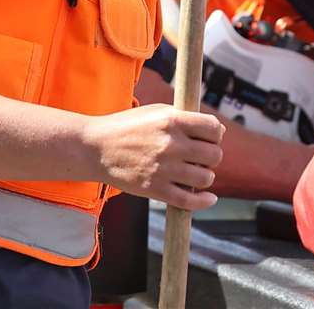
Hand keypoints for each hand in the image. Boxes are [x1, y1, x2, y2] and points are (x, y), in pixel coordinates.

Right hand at [85, 104, 224, 210]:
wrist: (95, 148)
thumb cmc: (127, 127)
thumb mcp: (156, 112)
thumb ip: (186, 118)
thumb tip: (218, 130)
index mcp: (171, 121)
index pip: (213, 128)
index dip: (215, 134)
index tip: (210, 138)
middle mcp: (171, 144)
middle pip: (214, 154)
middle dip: (211, 156)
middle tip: (200, 157)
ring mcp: (164, 169)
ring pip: (205, 178)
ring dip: (204, 176)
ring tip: (194, 172)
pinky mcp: (155, 189)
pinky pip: (190, 200)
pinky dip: (204, 201)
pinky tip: (209, 198)